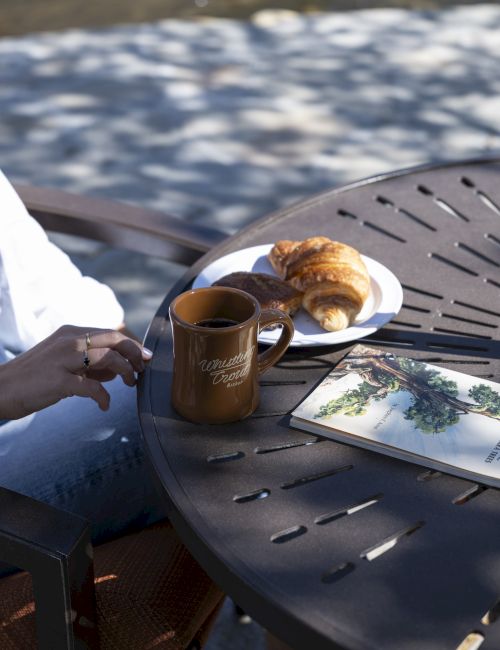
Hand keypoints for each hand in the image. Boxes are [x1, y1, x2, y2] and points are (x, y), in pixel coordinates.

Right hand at [0, 325, 152, 419]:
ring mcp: (62, 359)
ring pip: (107, 357)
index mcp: (71, 333)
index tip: (143, 357)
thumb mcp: (64, 363)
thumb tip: (117, 370)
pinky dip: (103, 397)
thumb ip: (90, 363)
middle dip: (134, 353)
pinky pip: (91, 387)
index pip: (110, 333)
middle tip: (142, 369)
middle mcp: (68, 340)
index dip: (131, 345)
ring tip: (130, 385)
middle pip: (114, 339)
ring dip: (124, 371)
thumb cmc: (34, 378)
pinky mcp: (58, 381)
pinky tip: (104, 405)